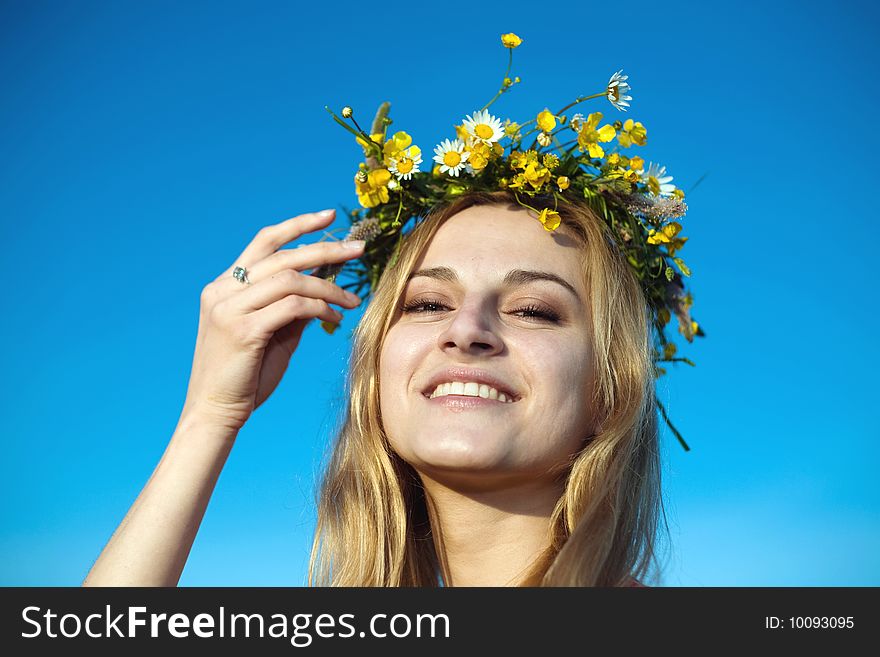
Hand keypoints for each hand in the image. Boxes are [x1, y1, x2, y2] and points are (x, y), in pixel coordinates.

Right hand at [179, 209, 363, 430]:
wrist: (215, 412)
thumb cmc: (245, 376)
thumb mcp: (272, 334)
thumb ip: (292, 309)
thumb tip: (325, 287)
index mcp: (224, 286)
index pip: (264, 242)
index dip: (297, 225)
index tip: (329, 216)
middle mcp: (223, 291)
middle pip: (283, 256)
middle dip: (326, 249)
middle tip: (359, 249)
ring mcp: (229, 308)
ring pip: (291, 280)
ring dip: (329, 287)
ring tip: (353, 301)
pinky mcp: (242, 329)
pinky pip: (292, 306)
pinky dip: (320, 307)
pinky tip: (335, 318)